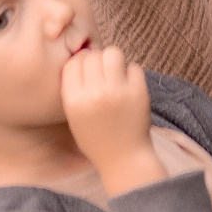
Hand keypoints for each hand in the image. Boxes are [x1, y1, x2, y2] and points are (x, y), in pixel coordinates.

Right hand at [61, 41, 159, 194]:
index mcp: (74, 101)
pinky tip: (129, 85)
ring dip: (114, 61)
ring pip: (113, 53)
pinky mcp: (138, 92)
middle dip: (97, 61)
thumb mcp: (74, 117)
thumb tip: (82, 57)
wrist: (124, 158)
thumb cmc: (97, 139)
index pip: (73, 63)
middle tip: (103, 73)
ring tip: (116, 74)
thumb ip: (74, 89)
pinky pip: (134, 66)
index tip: (87, 70)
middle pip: (93, 56)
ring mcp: (118, 91)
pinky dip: (131, 73)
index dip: (80, 63)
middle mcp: (94, 93)